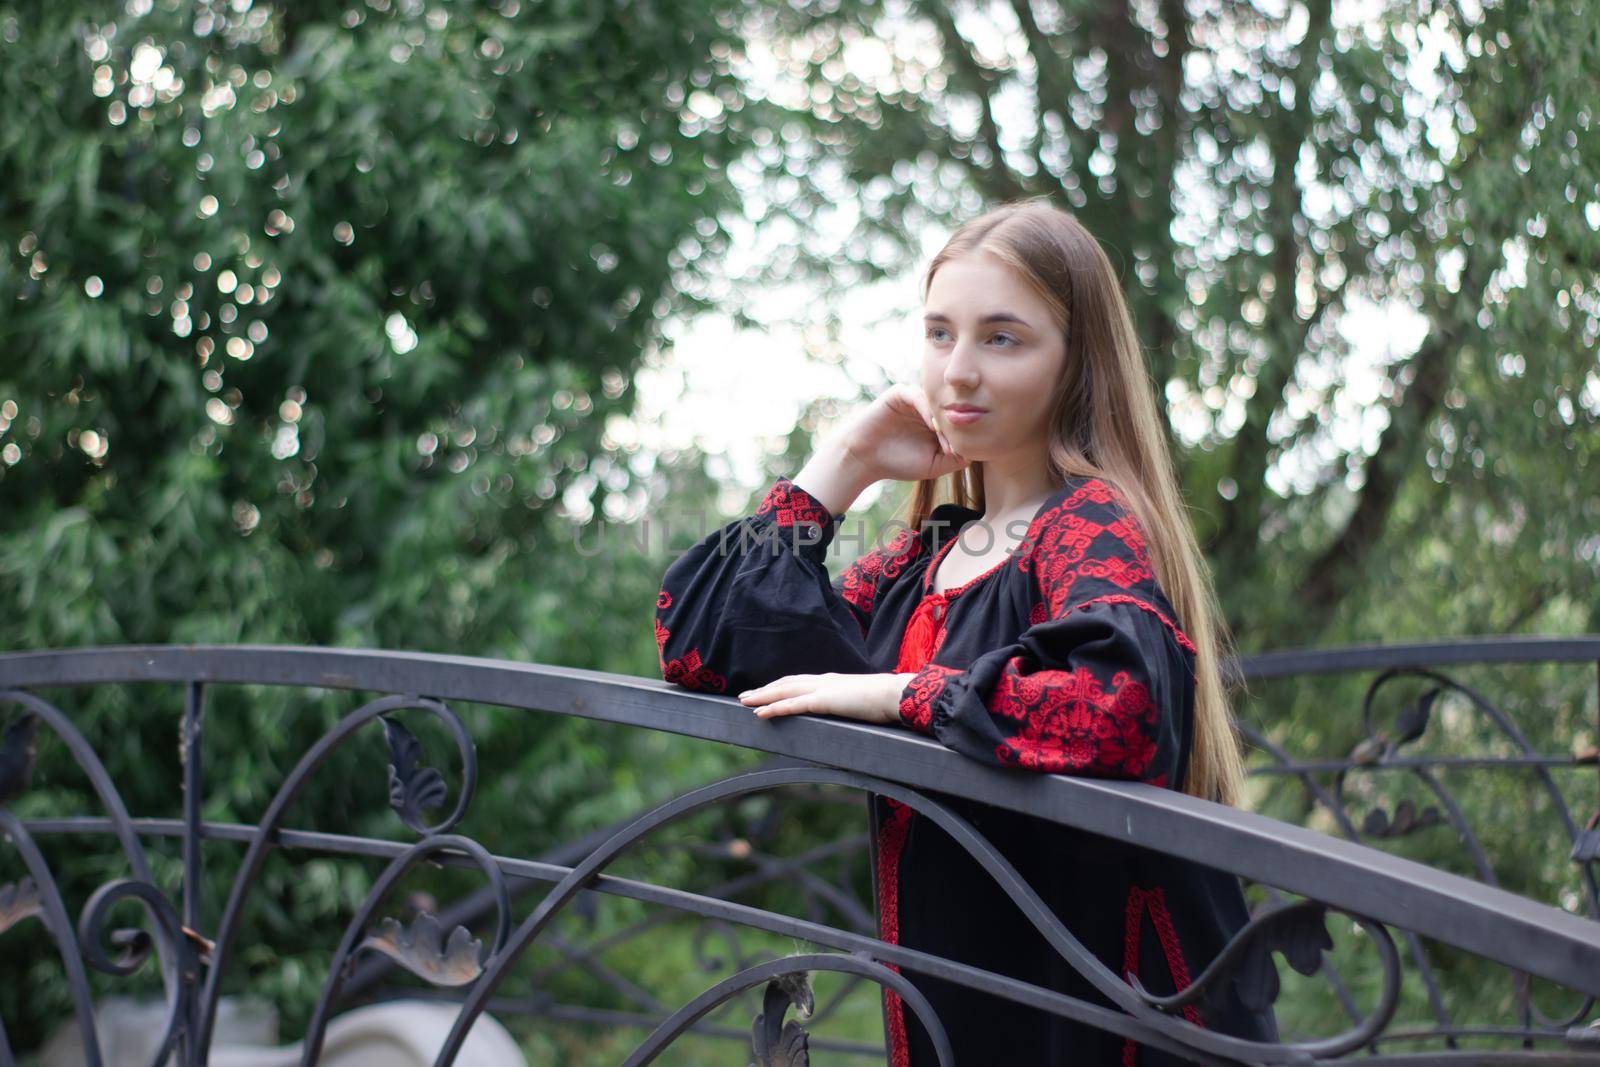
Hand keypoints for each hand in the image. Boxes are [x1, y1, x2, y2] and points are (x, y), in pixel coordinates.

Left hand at [738, 672, 917, 724]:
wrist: (896, 695)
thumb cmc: (886, 700)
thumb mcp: (863, 702)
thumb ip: (851, 705)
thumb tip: (849, 712)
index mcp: (832, 681)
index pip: (799, 682)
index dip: (780, 686)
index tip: (765, 690)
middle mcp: (823, 681)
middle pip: (785, 684)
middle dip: (764, 690)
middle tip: (744, 696)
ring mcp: (822, 689)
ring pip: (784, 692)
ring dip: (762, 697)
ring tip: (745, 702)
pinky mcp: (824, 701)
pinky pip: (793, 705)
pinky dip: (775, 708)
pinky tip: (761, 713)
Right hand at [835, 383, 970, 484]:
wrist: (864, 459)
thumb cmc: (898, 463)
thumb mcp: (934, 465)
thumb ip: (955, 458)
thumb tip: (977, 451)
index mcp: (937, 421)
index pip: (959, 419)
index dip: (966, 433)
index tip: (968, 450)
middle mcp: (928, 407)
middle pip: (952, 408)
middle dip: (959, 425)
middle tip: (963, 441)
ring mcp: (914, 398)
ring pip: (938, 402)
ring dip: (945, 419)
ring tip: (947, 438)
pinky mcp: (900, 393)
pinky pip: (919, 396)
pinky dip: (929, 410)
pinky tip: (932, 427)